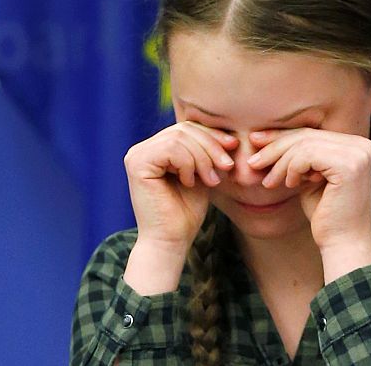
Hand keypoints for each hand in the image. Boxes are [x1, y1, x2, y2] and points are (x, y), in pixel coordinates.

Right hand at [123, 121, 236, 250]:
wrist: (171, 241)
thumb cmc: (186, 212)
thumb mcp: (202, 175)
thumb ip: (206, 153)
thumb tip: (229, 134)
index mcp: (156, 149)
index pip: (187, 128)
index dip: (212, 135)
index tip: (233, 148)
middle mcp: (142, 149)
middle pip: (184, 129)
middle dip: (211, 146)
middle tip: (227, 167)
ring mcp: (136, 155)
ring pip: (179, 137)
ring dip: (203, 158)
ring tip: (211, 180)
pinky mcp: (136, 163)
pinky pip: (171, 149)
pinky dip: (188, 164)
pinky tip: (190, 182)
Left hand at [248, 128, 370, 256]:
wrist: (343, 245)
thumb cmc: (325, 215)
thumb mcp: (308, 178)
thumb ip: (298, 156)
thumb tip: (263, 136)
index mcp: (357, 145)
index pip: (312, 133)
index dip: (281, 136)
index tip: (255, 141)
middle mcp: (363, 145)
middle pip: (307, 136)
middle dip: (275, 147)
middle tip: (252, 162)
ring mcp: (358, 154)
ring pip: (304, 145)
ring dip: (280, 163)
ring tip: (269, 182)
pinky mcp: (349, 166)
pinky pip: (307, 156)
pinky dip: (291, 169)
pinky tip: (289, 185)